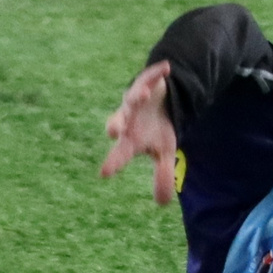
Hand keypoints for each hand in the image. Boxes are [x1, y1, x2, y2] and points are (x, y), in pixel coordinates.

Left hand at [100, 61, 180, 205]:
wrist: (161, 101)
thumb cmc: (157, 128)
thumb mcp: (163, 151)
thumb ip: (162, 174)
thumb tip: (163, 204)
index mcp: (130, 139)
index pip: (120, 153)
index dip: (113, 162)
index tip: (105, 173)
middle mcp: (128, 119)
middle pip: (119, 122)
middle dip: (116, 124)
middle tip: (115, 131)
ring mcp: (136, 100)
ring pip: (131, 97)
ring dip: (136, 95)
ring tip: (141, 95)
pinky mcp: (148, 82)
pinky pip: (151, 75)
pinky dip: (157, 72)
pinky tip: (167, 67)